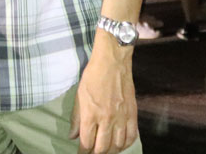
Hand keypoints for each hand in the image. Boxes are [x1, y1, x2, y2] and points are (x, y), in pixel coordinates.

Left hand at [70, 36, 136, 153]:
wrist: (113, 61)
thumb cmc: (93, 76)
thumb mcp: (79, 95)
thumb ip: (76, 118)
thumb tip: (73, 136)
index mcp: (91, 114)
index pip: (86, 143)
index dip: (83, 152)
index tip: (81, 153)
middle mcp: (107, 119)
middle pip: (102, 148)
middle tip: (93, 153)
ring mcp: (121, 117)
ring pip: (117, 146)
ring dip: (111, 151)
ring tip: (106, 150)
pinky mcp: (132, 113)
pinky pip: (132, 136)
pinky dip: (126, 144)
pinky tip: (120, 144)